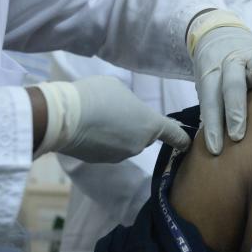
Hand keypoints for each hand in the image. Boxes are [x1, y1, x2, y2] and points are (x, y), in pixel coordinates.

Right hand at [31, 76, 189, 162]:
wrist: (64, 118)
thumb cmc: (96, 95)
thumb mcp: (119, 89)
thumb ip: (131, 104)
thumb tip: (126, 115)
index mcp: (150, 125)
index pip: (173, 134)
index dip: (181, 138)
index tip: (187, 143)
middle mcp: (139, 144)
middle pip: (143, 136)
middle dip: (135, 126)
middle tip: (116, 110)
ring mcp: (120, 156)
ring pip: (124, 143)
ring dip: (117, 133)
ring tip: (97, 117)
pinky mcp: (101, 161)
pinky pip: (107, 149)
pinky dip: (102, 141)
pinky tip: (88, 128)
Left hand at [193, 26, 251, 154]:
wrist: (221, 36)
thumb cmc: (216, 74)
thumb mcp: (206, 85)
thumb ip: (211, 109)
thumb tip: (215, 148)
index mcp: (212, 71)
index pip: (210, 98)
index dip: (212, 124)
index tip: (215, 149)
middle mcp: (233, 61)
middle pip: (233, 83)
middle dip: (235, 111)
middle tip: (237, 136)